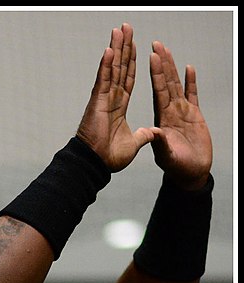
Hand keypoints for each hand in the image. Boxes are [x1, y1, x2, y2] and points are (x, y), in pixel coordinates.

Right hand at [76, 23, 160, 172]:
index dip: (132, 62)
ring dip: (116, 48)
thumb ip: (144, 135)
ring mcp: (104, 98)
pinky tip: (109, 49)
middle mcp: (112, 98)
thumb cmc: (109, 158)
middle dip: (124, 47)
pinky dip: (106, 65)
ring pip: (112, 68)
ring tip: (120, 30)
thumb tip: (154, 132)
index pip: (128, 79)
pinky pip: (103, 80)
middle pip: (120, 67)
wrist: (97, 164)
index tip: (135, 46)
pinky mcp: (97, 102)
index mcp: (120, 107)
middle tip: (126, 28)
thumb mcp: (134, 144)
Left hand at [149, 41, 212, 189]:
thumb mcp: (166, 157)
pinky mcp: (194, 116)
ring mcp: (181, 113)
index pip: (157, 92)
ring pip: (176, 85)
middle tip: (156, 45)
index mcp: (161, 120)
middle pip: (165, 83)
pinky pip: (192, 95)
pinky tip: (189, 69)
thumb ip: (161, 144)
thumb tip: (155, 132)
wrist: (190, 175)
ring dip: (172, 68)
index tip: (149, 57)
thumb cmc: (176, 169)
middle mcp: (169, 113)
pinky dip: (191, 82)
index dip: (154, 75)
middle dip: (161, 64)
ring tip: (167, 51)